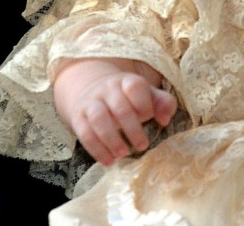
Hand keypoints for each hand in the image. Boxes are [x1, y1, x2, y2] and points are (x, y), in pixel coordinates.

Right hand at [54, 59, 177, 165]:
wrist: (93, 90)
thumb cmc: (129, 98)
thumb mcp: (147, 95)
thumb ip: (163, 103)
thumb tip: (165, 119)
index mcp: (127, 81)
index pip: (135, 86)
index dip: (144, 104)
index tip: (151, 119)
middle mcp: (108, 89)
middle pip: (119, 107)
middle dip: (132, 129)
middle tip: (142, 146)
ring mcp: (91, 102)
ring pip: (99, 119)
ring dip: (112, 139)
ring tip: (123, 154)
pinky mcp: (78, 117)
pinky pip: (84, 133)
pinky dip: (96, 149)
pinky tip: (108, 161)